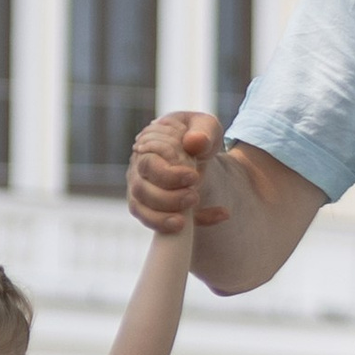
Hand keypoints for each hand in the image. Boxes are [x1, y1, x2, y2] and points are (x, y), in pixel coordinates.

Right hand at [127, 110, 219, 233]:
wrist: (202, 153)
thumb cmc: (198, 136)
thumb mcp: (206, 126)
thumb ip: (203, 131)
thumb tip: (193, 142)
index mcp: (147, 147)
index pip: (147, 164)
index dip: (167, 175)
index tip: (193, 176)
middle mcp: (139, 171)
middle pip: (140, 190)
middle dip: (167, 199)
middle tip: (194, 197)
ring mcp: (143, 192)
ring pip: (140, 210)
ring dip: (161, 218)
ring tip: (185, 220)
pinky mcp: (155, 210)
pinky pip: (158, 224)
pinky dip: (181, 228)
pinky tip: (215, 217)